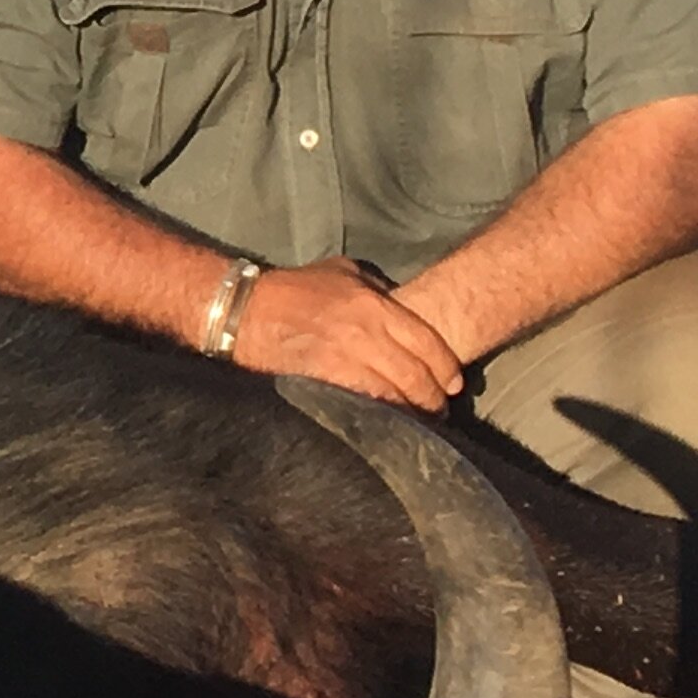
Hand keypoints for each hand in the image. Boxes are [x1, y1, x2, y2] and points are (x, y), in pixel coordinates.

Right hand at [228, 258, 465, 413]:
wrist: (245, 310)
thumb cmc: (294, 289)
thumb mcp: (342, 272)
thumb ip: (377, 289)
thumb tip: (400, 306)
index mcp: (375, 305)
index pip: (427, 343)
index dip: (446, 370)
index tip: (452, 385)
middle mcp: (366, 333)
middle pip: (417, 375)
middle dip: (432, 399)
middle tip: (437, 411)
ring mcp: (345, 359)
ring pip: (395, 395)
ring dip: (410, 413)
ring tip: (416, 423)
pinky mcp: (324, 381)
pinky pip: (365, 405)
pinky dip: (381, 418)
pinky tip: (387, 425)